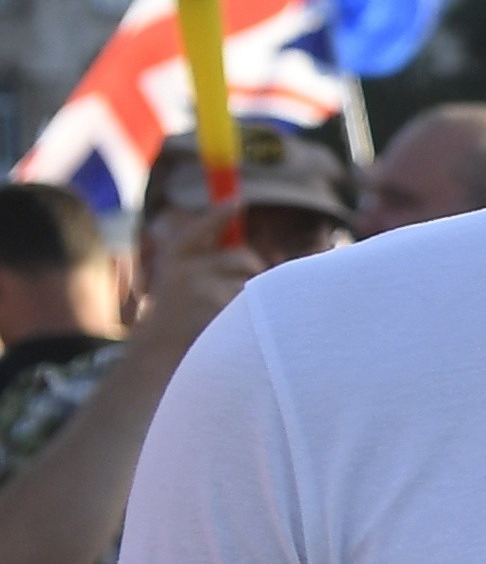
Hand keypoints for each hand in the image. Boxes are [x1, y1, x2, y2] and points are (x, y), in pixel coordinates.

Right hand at [128, 203, 259, 355]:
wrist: (153, 362)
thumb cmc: (171, 329)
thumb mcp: (176, 292)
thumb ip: (202, 271)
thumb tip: (248, 259)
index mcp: (172, 262)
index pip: (199, 230)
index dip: (218, 216)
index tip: (236, 201)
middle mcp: (185, 269)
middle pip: (244, 258)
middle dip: (253, 273)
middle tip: (243, 292)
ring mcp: (202, 287)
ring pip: (252, 284)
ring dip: (254, 300)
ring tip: (227, 319)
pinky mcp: (218, 307)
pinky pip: (254, 306)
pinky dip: (254, 318)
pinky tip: (233, 331)